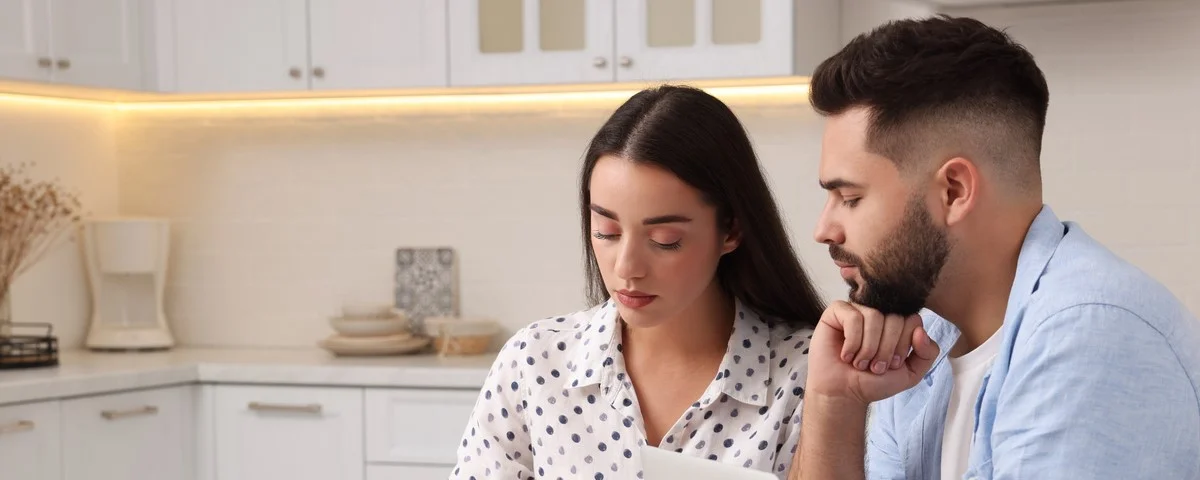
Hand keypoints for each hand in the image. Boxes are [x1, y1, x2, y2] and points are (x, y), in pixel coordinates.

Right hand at [805, 301, 938, 405]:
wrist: (844, 393)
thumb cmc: (874, 382)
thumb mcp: (910, 373)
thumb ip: (927, 353)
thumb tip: (920, 331)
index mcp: (897, 323)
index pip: (913, 320)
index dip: (904, 345)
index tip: (892, 364)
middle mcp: (879, 312)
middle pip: (895, 317)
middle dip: (886, 349)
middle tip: (875, 366)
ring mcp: (857, 310)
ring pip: (874, 316)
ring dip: (868, 348)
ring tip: (860, 363)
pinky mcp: (836, 312)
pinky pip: (852, 317)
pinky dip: (852, 341)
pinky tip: (846, 355)